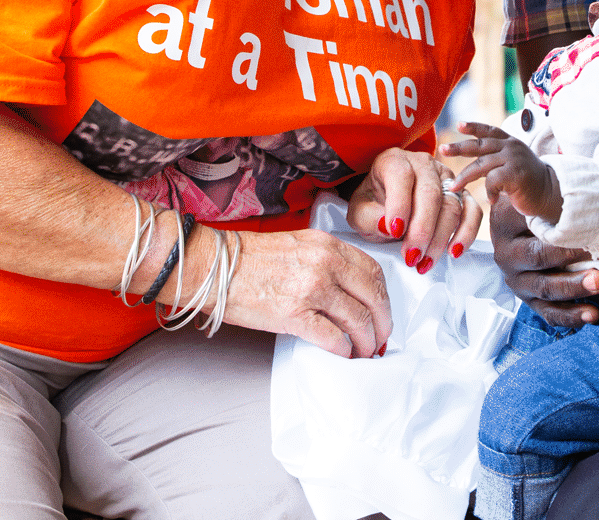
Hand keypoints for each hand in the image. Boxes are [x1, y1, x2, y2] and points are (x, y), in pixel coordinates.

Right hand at [218, 226, 392, 358]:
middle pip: (373, 297)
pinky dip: (344, 349)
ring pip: (358, 320)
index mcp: (327, 245)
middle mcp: (325, 263)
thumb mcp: (298, 246)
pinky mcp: (295, 314)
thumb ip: (326, 261)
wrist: (215, 268)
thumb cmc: (250, 259)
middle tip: (382, 338)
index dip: (383, 297)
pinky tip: (344, 354)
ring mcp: (312, 288)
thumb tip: (348, 291)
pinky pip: (333, 337)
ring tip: (365, 352)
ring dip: (367, 341)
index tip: (382, 312)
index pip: (373, 271)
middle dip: (383, 323)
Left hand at [345, 146, 482, 273]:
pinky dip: (467, 232)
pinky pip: (472, 210)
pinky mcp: (461, 193)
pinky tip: (454, 251)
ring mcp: (445, 177)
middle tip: (411, 256)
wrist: (386, 201)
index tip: (394, 232)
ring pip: (452, 204)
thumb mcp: (359, 211)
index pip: (401, 176)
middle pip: (430, 193)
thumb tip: (388, 225)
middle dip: (422, 230)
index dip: (399, 204)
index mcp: (393, 160)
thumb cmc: (373, 204)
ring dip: (440, 238)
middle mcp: (422, 164)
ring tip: (425, 261)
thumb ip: (368, 218)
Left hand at [442, 122, 563, 222]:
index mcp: (509, 142)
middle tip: (443, 149)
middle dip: (459, 147)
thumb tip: (471, 162)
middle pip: (480, 145)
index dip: (473, 127)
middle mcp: (511, 147)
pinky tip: (492, 200)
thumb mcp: (511, 164)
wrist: (551, 194)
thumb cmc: (527, 182)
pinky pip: (493, 180)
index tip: (458, 125)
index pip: (489, 130)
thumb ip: (495, 159)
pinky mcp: (516, 174)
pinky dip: (489, 191)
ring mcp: (514, 159)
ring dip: (465, 177)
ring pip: (482, 164)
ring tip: (453, 188)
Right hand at [487, 196, 598, 328]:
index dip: (562, 228)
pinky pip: (548, 313)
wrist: (527, 224)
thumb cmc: (540, 205)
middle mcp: (505, 253)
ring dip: (574, 287)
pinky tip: (593, 315)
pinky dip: (571, 316)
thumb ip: (540, 188)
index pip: (530, 225)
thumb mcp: (534, 193)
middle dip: (571, 257)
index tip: (591, 226)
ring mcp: (516, 279)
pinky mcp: (528, 300)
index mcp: (504, 222)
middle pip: (537, 257)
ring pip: (544, 288)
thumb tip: (558, 177)